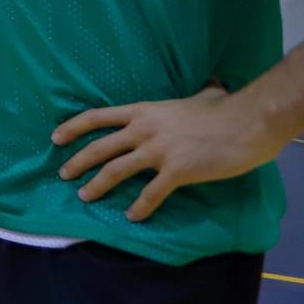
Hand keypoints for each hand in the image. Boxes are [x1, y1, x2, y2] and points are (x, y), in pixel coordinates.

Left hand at [54, 86, 274, 220]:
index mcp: (144, 111)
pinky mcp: (176, 171)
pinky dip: (139, 207)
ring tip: (84, 197)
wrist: (248, 122)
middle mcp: (143, 130)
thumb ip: (194, 96)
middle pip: (99, 148)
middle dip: (77, 162)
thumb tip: (209, 87)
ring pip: (115, 171)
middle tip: (63, 174)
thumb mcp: (201, 96)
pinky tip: (132, 216)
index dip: (73, 128)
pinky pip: (150, 194)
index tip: (56, 139)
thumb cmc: (226, 108)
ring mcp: (158, 151)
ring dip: (96, 186)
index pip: (97, 117)